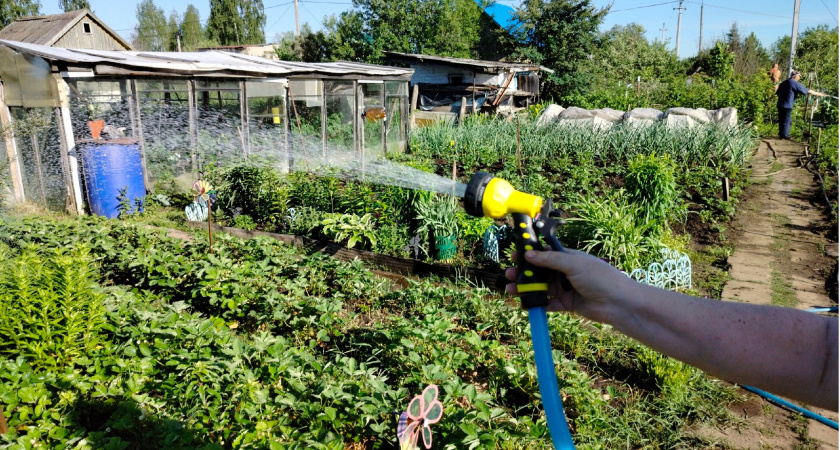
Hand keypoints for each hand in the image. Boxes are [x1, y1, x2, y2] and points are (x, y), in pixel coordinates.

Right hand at [505, 249, 639, 324]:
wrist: (618, 303)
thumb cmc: (600, 278)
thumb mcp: (574, 264)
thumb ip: (550, 260)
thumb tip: (529, 255)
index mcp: (568, 258)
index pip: (545, 254)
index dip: (529, 254)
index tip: (514, 255)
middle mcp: (565, 272)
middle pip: (540, 272)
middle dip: (523, 273)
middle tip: (508, 274)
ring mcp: (565, 288)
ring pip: (541, 287)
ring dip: (526, 288)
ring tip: (510, 290)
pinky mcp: (566, 304)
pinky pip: (548, 303)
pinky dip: (537, 304)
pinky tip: (525, 304)